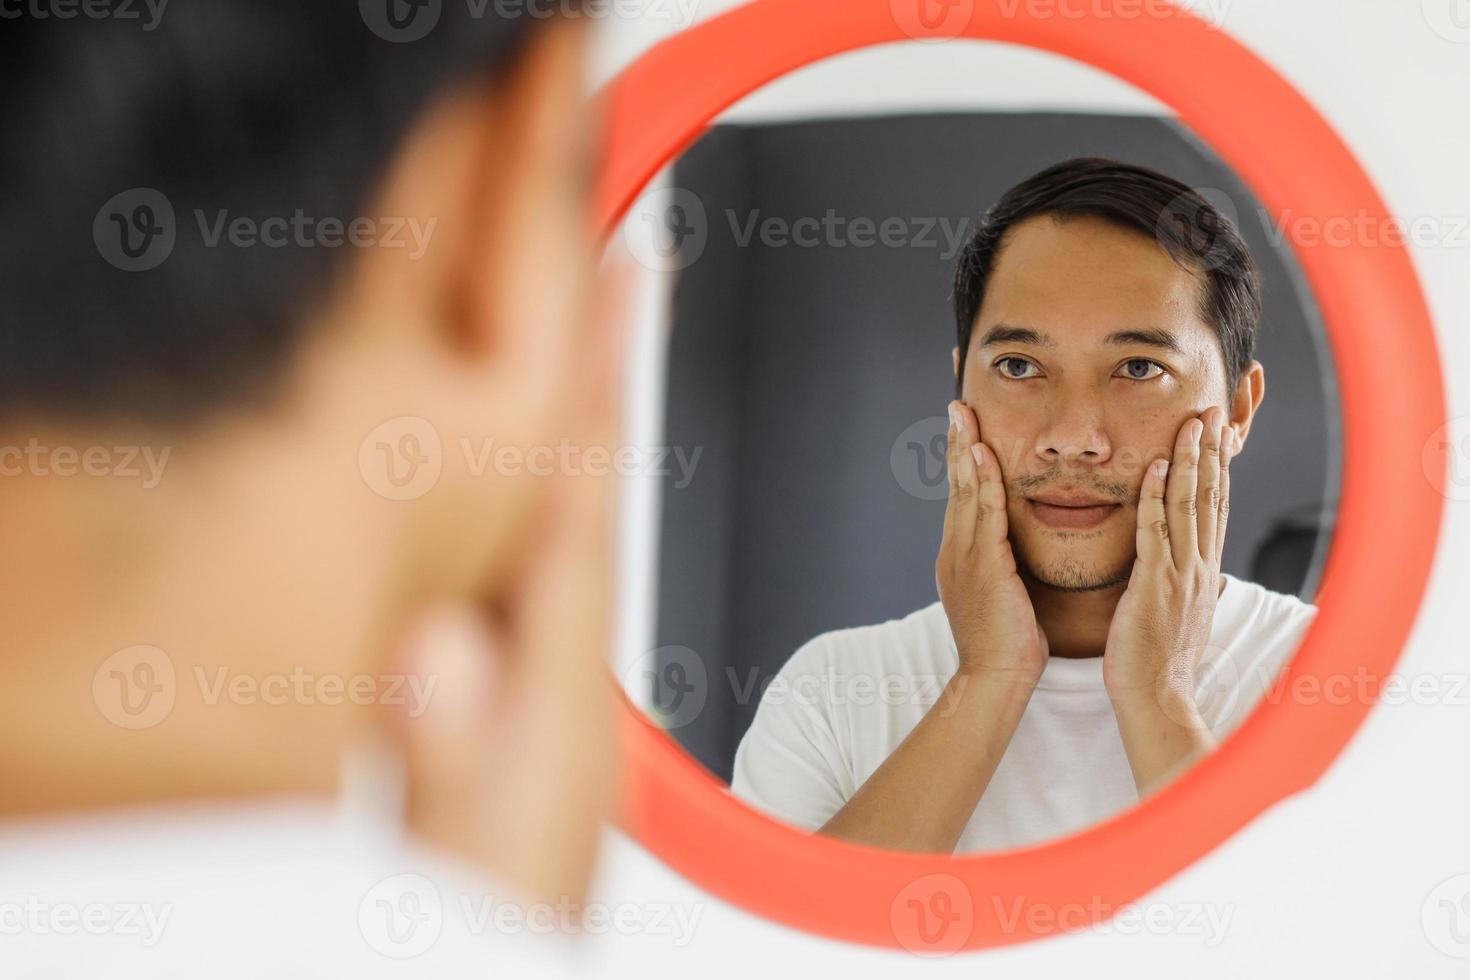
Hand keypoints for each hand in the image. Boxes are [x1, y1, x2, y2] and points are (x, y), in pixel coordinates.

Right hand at [388, 254, 632, 908]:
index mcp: (550, 698)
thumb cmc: (486, 924)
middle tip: (627, 274)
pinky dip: (548, 509)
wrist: (505, 967)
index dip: (593, 401)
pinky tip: (539, 479)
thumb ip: (444, 755)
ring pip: (568, 532)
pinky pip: (545, 581)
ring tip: (589, 335)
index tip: (625, 297)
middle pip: (586, 502)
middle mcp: (564, 680)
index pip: (577, 517)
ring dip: (577, 432)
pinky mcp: (525, 710)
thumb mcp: (456, 856)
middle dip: (600, 387)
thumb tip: (440, 655)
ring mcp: (545, 691)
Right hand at [936, 400, 1048, 687]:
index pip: (962, 497)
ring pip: (964, 493)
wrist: (995, 681)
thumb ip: (1005, 566)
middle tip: (956, 404)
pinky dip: (982, 482)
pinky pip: (983, 515)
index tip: (965, 426)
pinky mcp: (980, 567)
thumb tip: (1016, 548)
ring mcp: (963, 558)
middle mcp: (955, 551)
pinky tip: (982, 455)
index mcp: (961, 557)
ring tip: (964, 415)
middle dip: (956, 443)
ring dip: (964, 450)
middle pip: (955, 486)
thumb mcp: (1004, 595)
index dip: (962, 460)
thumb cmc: (1008, 645)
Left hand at [1103, 406, 1234, 790]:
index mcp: (1202, 571)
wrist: (1156, 698)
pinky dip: (1154, 497)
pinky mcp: (1154, 585)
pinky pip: (1154, 532)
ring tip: (1190, 423)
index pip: (1214, 509)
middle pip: (1209, 497)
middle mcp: (1198, 567)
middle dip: (1210, 452)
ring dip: (1189, 461)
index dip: (1217, 469)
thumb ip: (1192, 589)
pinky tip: (1153, 467)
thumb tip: (1209, 579)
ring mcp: (1179, 574)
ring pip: (1188, 506)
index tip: (1218, 434)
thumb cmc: (1160, 661)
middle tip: (1211, 411)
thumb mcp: (1182, 616)